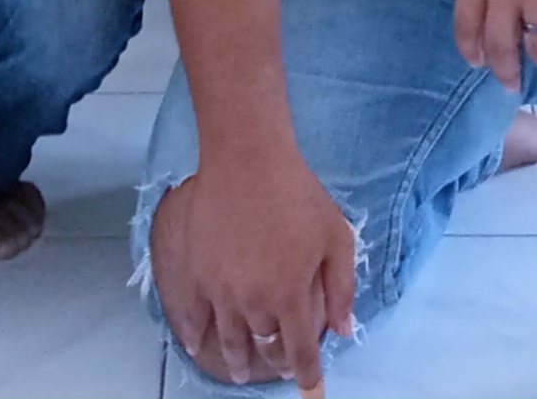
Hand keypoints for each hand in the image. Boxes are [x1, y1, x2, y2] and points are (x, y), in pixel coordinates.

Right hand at [150, 158, 358, 392]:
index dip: (308, 378)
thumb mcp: (337, 238)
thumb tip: (344, 330)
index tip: (311, 393)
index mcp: (291, 296)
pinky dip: (194, 337)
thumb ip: (342, 288)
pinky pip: (192, 318)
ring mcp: (220, 292)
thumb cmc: (297, 195)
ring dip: (237, 361)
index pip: (301, 352)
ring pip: (229, 341)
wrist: (246, 160)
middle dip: (277, 363)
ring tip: (239, 371)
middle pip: (265, 349)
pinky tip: (197, 345)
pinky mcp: (195, 275)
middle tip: (283, 367)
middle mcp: (254, 302)